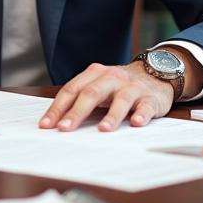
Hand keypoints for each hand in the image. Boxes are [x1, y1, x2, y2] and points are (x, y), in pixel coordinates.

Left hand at [39, 62, 174, 131]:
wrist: (155, 73)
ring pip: (120, 100)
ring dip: (112, 115)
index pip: (72, 90)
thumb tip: (57, 123)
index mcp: (95, 74)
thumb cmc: (120, 85)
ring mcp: (132, 88)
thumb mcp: (100, 85)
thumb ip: (82, 98)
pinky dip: (141, 114)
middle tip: (65, 128)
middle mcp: (112, 78)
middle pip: (92, 93)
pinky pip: (145, 106)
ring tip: (103, 129)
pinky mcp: (150, 98)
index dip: (58, 107)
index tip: (46, 124)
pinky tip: (136, 123)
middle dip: (76, 112)